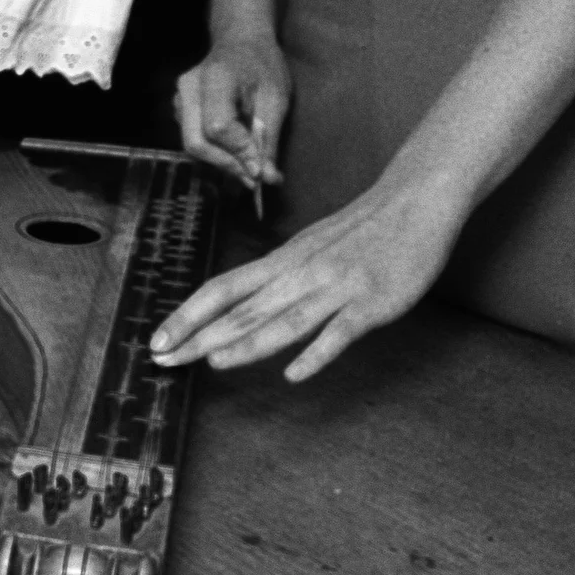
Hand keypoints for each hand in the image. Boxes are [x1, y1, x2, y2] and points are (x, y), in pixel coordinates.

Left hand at [151, 168, 464, 382]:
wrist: (417, 199)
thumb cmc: (363, 227)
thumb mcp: (311, 247)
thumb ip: (281, 277)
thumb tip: (243, 307)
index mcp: (284, 261)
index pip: (224, 288)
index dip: (188, 314)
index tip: (158, 340)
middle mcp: (301, 273)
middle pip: (244, 308)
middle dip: (201, 335)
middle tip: (164, 360)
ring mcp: (336, 286)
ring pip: (286, 318)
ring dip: (249, 341)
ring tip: (214, 362)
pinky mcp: (372, 301)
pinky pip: (341, 331)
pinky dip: (317, 353)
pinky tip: (296, 375)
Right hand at [174, 31, 291, 193]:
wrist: (241, 40)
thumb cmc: (262, 65)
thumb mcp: (276, 99)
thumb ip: (268, 139)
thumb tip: (267, 179)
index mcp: (215, 78)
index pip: (218, 126)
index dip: (238, 153)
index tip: (260, 170)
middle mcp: (188, 88)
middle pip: (196, 141)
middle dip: (226, 165)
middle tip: (254, 178)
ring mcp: (178, 98)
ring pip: (193, 144)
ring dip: (221, 162)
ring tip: (248, 166)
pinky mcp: (179, 109)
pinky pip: (193, 138)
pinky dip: (215, 152)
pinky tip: (235, 152)